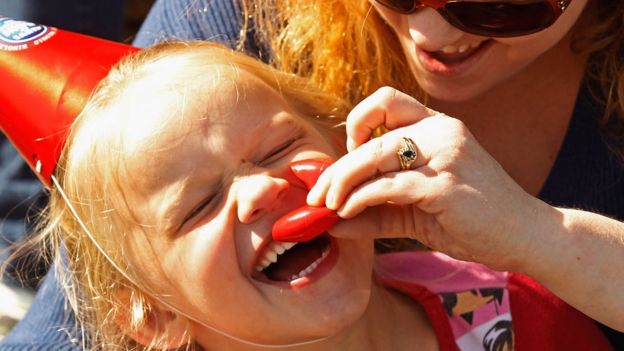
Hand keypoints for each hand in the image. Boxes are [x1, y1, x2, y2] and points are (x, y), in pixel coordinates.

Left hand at [308, 87, 540, 269]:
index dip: (358, 121)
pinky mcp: (445, 185)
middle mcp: (442, 131)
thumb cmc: (472, 220)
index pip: (387, 100)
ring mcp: (446, 155)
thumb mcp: (417, 211)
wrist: (527, 236)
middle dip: (336, 168)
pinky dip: (360, 198)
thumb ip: (376, 212)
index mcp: (438, 127)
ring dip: (342, 181)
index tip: (347, 154)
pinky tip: (347, 213)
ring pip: (374, 155)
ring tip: (327, 206)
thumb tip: (330, 223)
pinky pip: (388, 185)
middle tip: (317, 195)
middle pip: (371, 135)